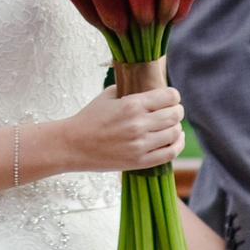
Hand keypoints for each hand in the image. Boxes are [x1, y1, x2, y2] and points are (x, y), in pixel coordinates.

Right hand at [58, 85, 186, 174]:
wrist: (73, 145)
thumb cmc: (89, 118)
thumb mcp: (108, 96)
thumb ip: (130, 90)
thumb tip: (149, 88)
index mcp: (132, 104)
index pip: (169, 96)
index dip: (173, 95)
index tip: (170, 97)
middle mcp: (139, 124)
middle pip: (175, 114)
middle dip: (176, 110)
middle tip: (172, 110)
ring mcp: (140, 145)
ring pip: (174, 133)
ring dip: (176, 127)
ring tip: (172, 125)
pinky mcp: (139, 161)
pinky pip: (170, 153)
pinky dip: (177, 145)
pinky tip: (175, 139)